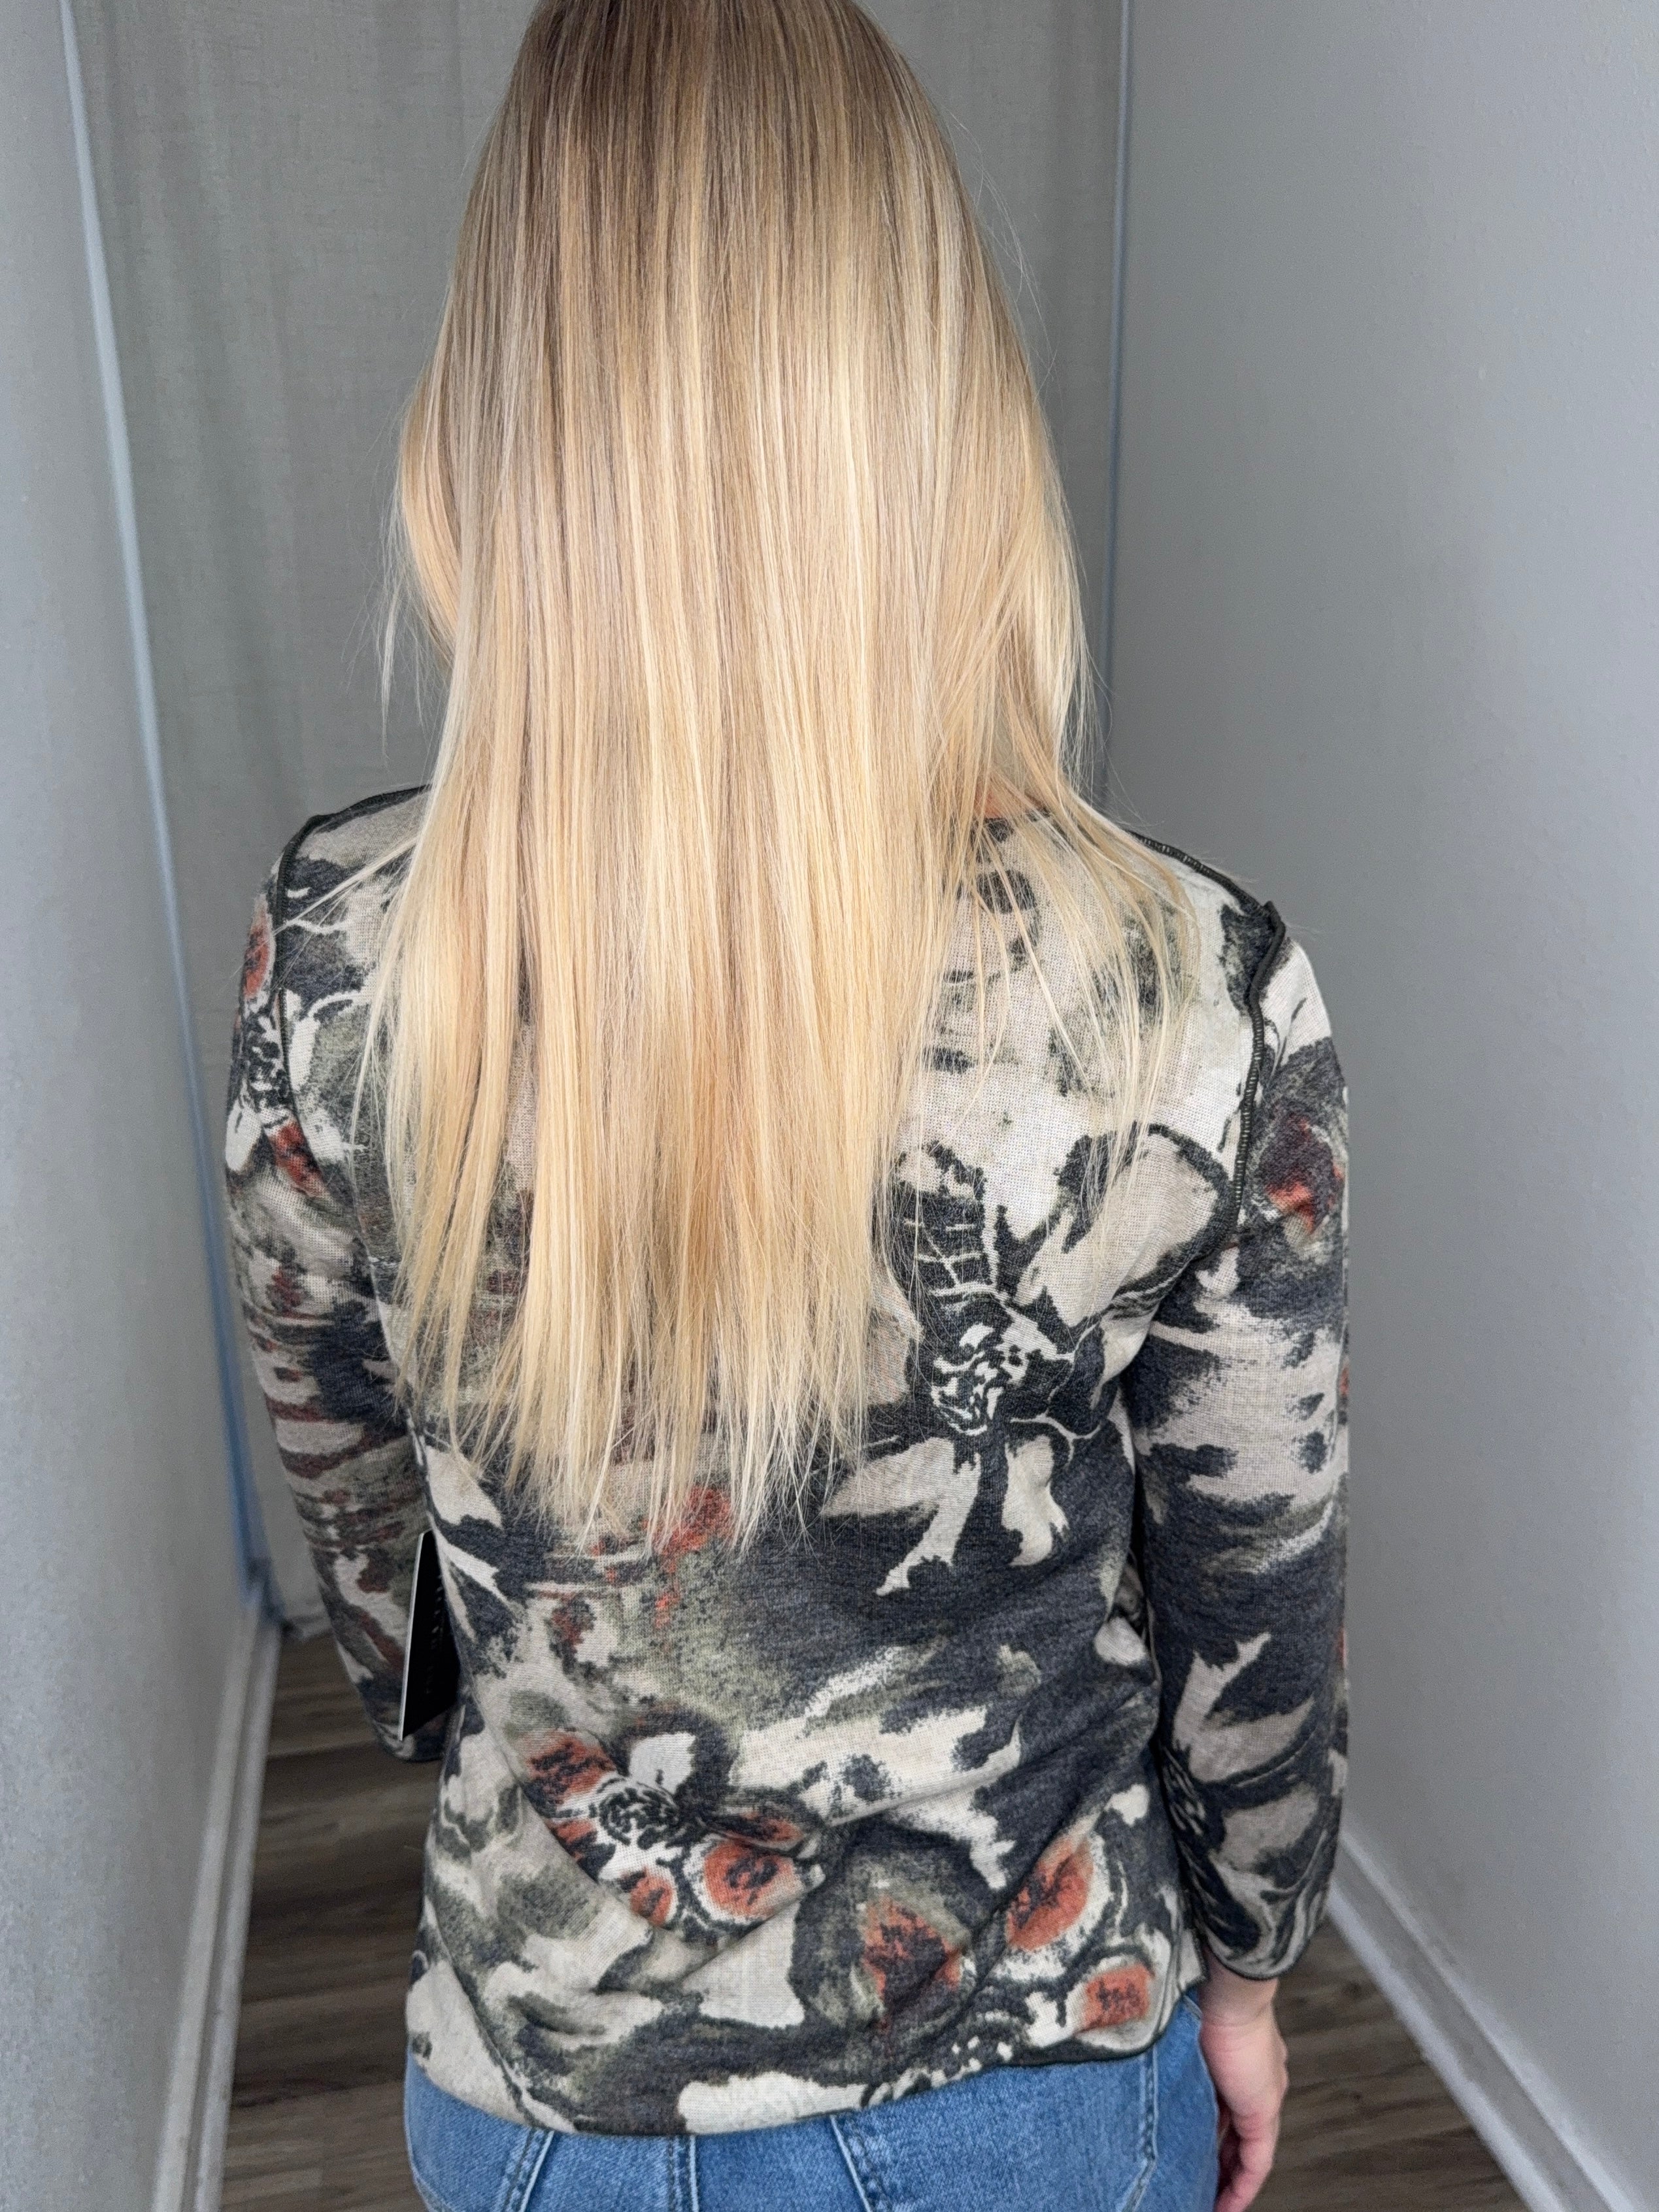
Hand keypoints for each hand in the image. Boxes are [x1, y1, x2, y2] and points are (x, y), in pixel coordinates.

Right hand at [1198, 1957, 1287, 2211]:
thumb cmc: (1199, 1991)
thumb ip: (1174, 2051)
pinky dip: (1241, 2188)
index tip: (1194, 2154)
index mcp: (1238, 2060)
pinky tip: (1226, 2206)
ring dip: (1227, 2181)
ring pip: (1246, 2153)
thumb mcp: (1183, 2030)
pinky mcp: (1262, 2112)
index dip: (1211, 2137)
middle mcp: (1255, 2081)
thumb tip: (1143, 2055)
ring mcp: (1263, 2097)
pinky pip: (1255, 2164)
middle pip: (1237, 2136)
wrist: (1226, 1984)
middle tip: (1198, 2186)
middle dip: (1218, 2166)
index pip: (1226, 2111)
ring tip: (1210, 2202)